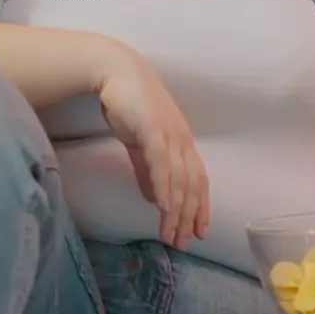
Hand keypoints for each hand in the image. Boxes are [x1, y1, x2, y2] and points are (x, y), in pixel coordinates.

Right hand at [97, 45, 209, 247]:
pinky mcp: (153, 130)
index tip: (198, 231)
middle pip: (192, 186)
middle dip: (189, 217)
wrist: (114, 70)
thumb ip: (147, 171)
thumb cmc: (128, 103)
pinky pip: (162, 165)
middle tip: (184, 243)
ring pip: (180, 181)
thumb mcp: (140, 142)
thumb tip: (154, 198)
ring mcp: (170, 135)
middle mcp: (182, 141)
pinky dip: (166, 188)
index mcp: (182, 143)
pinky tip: (165, 208)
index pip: (197, 181)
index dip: (200, 207)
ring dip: (177, 211)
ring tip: (171, 235)